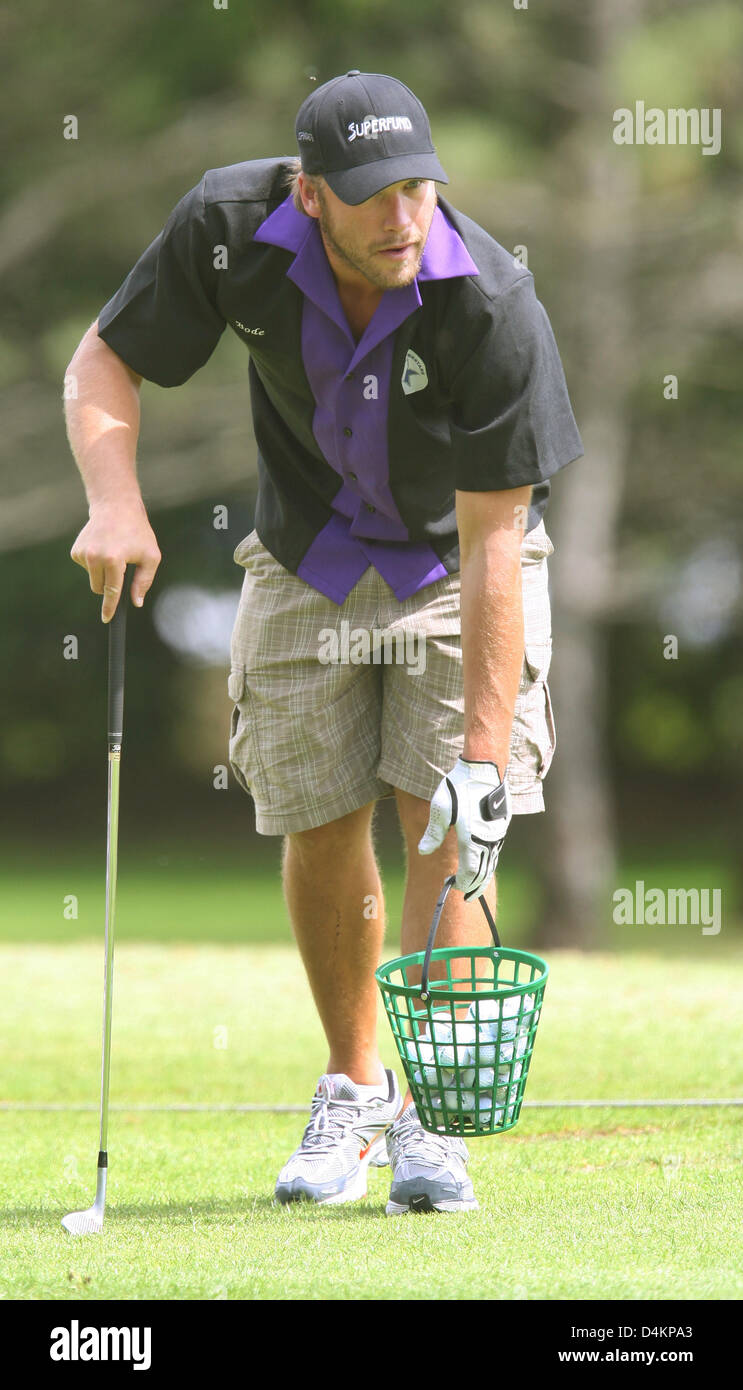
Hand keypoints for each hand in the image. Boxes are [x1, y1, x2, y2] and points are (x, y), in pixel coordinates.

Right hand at [71, 502, 160, 622]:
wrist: (115, 507)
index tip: (107, 619)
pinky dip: (95, 564)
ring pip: (93, 579)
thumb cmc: (137, 532)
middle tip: (122, 567)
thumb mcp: (150, 556)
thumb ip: (144, 581)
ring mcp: (83, 553)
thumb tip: (136, 602)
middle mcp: (94, 557)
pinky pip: (87, 569)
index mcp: (114, 559)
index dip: (110, 608)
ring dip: (103, 573)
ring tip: (114, 552)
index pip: (111, 591)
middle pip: (100, 588)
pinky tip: (103, 548)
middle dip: (110, 585)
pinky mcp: (76, 551)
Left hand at [418, 756, 511, 900]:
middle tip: (467, 895)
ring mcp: (497, 832)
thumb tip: (423, 851)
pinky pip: (495, 849)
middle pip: (484, 871)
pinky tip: (482, 859)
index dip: (464, 884)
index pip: (470, 872)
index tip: (456, 888)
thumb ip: (433, 833)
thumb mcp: (440, 808)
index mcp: (473, 838)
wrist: (484, 768)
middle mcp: (488, 839)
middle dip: (475, 885)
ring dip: (483, 874)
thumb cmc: (459, 786)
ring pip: (492, 860)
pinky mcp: (501, 824)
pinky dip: (488, 860)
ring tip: (474, 882)